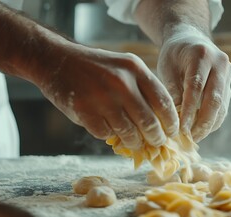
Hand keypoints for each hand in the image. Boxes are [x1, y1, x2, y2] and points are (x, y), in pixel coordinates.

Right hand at [38, 43, 178, 148]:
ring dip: (135, 142)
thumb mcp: (125, 67)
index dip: (171, 122)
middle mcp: (121, 82)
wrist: (57, 59)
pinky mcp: (83, 110)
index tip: (172, 132)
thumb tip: (162, 121)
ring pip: (129, 132)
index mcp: (136, 69)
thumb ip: (143, 89)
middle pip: (149, 121)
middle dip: (156, 138)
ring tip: (136, 143)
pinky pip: (106, 134)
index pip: (163, 102)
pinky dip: (111, 136)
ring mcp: (102, 96)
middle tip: (157, 143)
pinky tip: (111, 132)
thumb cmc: (97, 67)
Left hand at [157, 26, 230, 141]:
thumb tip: (175, 118)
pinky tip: (202, 130)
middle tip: (190, 138)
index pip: (196, 87)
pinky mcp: (230, 83)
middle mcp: (220, 63)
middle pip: (214, 99)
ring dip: (209, 125)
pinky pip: (224, 106)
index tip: (180, 129)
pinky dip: (213, 120)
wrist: (191, 39)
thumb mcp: (167, 67)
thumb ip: (171, 90)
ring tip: (195, 138)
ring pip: (222, 105)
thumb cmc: (174, 55)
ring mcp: (228, 73)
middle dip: (202, 122)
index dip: (189, 110)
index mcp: (201, 55)